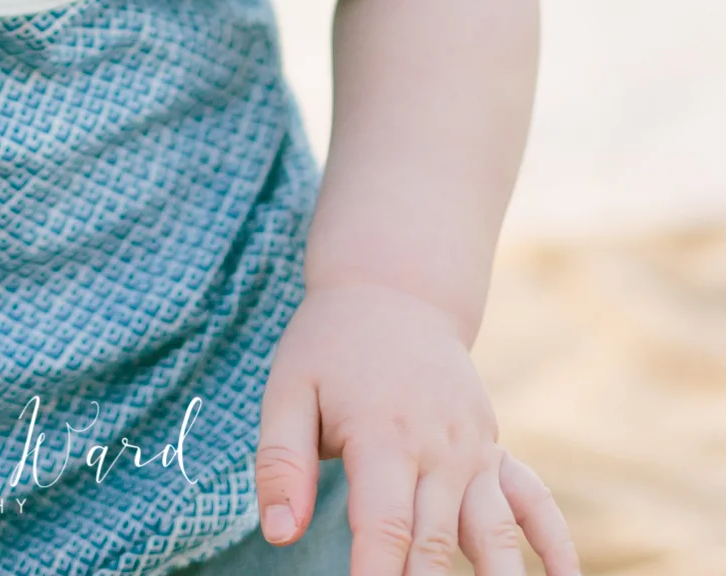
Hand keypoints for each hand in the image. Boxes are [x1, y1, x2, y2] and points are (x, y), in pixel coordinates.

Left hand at [255, 283, 576, 575]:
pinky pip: (536, 502)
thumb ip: (281, 463)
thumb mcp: (287, 389)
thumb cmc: (329, 346)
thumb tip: (279, 534)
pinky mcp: (495, 450)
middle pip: (436, 544)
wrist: (393, 290)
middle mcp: (438, 447)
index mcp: (382, 434)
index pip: (383, 528)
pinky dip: (556, 546)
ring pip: (494, 535)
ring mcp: (474, 450)